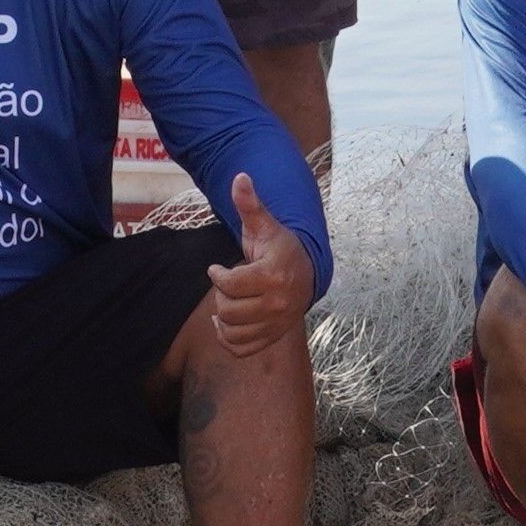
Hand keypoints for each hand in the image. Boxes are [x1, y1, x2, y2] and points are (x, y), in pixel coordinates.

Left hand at [204, 172, 314, 361]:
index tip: (217, 269)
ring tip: (225, 303)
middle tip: (226, 285)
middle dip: (221, 295)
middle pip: (229, 310)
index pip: (230, 284)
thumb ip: (250, 203)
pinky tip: (226, 323)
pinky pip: (241, 349)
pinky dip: (228, 340)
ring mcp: (276, 323)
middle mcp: (277, 304)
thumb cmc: (280, 247)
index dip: (217, 276)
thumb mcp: (265, 224)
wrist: (308, 273)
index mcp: (274, 275)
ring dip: (222, 319)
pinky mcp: (273, 336)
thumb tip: (240, 177)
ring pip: (232, 332)